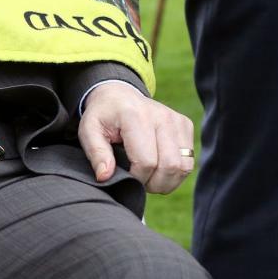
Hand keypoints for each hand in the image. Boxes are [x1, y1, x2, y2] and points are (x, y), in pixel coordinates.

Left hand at [79, 83, 194, 193]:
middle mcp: (160, 116)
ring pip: (183, 167)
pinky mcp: (185, 125)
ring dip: (166, 181)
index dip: (136, 178)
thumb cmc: (103, 116)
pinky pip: (189, 161)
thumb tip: (105, 177)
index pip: (146, 162)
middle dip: (153, 183)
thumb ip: (96, 153)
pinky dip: (175, 173)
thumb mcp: (88, 130)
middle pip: (169, 166)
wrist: (119, 94)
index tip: (125, 175)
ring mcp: (176, 120)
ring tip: (148, 176)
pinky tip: (159, 168)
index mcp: (134, 116)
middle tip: (138, 180)